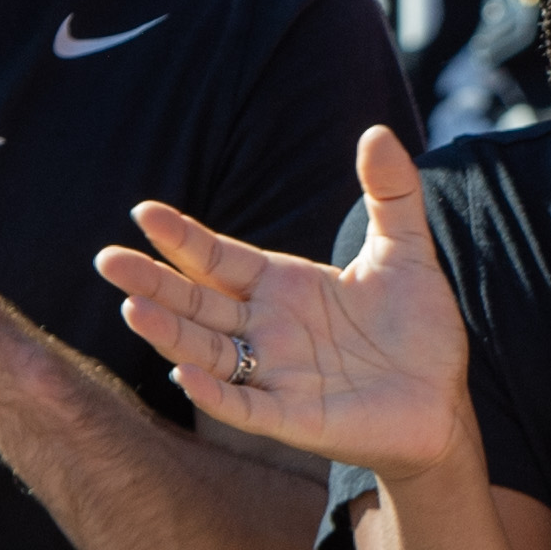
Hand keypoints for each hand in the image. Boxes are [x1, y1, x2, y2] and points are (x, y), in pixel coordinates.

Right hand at [100, 124, 482, 481]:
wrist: (443, 399)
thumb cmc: (417, 327)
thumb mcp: (406, 252)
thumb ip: (390, 195)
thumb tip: (377, 131)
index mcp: (282, 286)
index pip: (220, 258)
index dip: (184, 238)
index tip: (144, 212)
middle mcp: (266, 329)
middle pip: (197, 303)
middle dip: (153, 282)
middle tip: (107, 259)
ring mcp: (274, 375)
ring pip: (208, 351)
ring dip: (170, 333)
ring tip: (132, 309)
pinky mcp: (293, 418)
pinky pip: (244, 406)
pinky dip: (215, 394)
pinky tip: (185, 375)